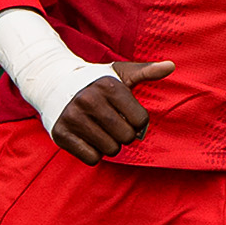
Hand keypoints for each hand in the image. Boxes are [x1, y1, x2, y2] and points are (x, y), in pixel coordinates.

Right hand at [51, 60, 173, 165]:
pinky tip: (88, 138)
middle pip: (126, 137)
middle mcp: (90, 101)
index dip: (137, 122)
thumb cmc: (96, 82)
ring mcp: (73, 118)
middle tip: (114, 125)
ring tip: (101, 131)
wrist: (54, 84)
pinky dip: (94, 153)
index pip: (141, 120)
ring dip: (110, 145)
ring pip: (110, 150)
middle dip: (124, 135)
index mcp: (109, 86)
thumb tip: (172, 65)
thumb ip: (147, 71)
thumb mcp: (120, 74)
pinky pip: (92, 158)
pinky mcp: (61, 134)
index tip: (126, 115)